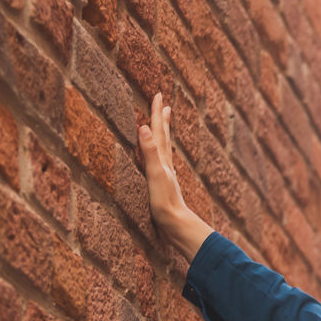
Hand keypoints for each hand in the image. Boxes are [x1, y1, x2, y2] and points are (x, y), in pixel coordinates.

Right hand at [137, 92, 212, 259]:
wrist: (176, 225)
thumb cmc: (165, 201)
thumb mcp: (156, 174)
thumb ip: (150, 151)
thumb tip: (144, 126)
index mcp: (163, 160)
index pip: (159, 131)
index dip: (157, 114)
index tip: (159, 95)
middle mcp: (166, 164)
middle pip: (164, 137)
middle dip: (162, 119)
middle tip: (164, 103)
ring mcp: (165, 175)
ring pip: (163, 149)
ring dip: (162, 134)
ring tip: (162, 125)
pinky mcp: (162, 186)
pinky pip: (159, 163)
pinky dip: (157, 154)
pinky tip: (159, 158)